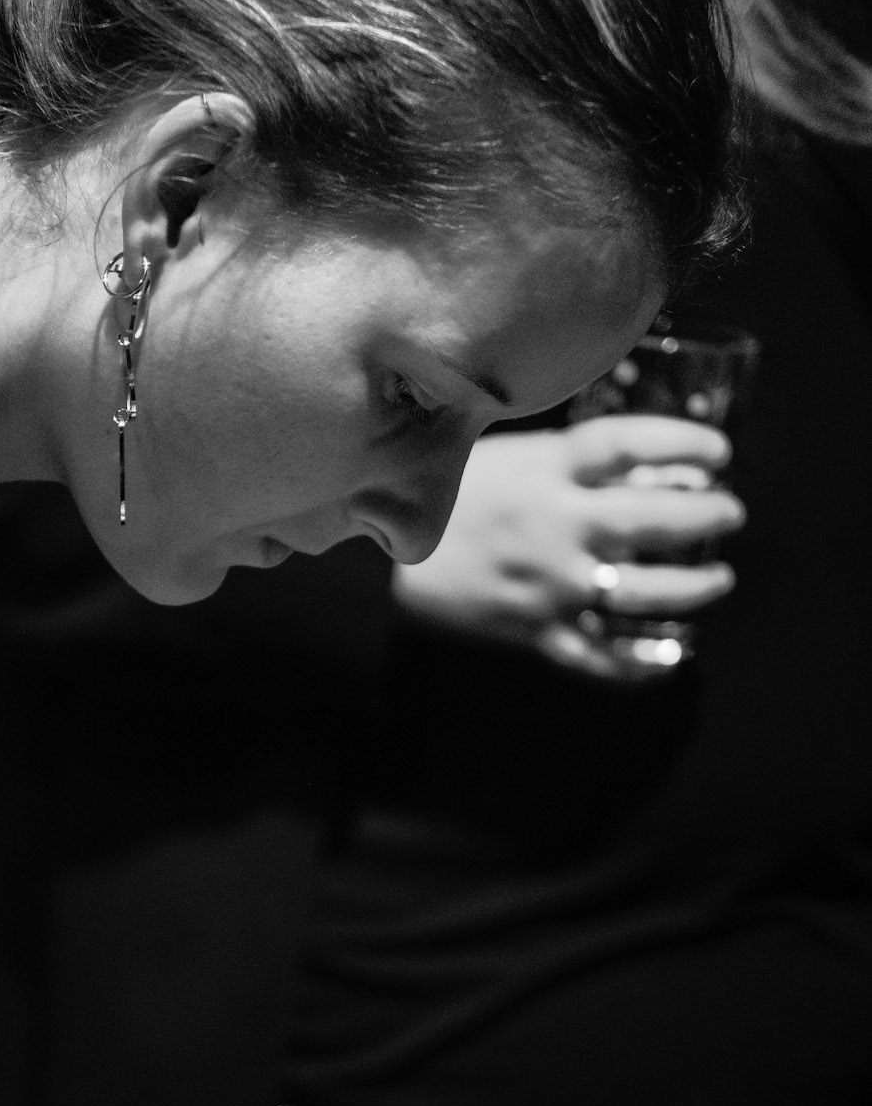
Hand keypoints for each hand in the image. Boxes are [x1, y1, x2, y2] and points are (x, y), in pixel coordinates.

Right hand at [392, 418, 743, 681]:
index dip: (687, 442)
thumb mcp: (494, 453)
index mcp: (547, 471)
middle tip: (730, 513)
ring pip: (645, 592)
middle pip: (657, 518)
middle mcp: (558, 527)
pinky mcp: (534, 631)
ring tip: (717, 580)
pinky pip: (599, 656)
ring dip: (693, 588)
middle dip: (707, 516)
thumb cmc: (434, 498)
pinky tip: (669, 658)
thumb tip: (633, 457)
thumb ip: (559, 454)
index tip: (720, 449)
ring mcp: (550, 585)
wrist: (374, 563)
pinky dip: (639, 664)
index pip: (634, 445)